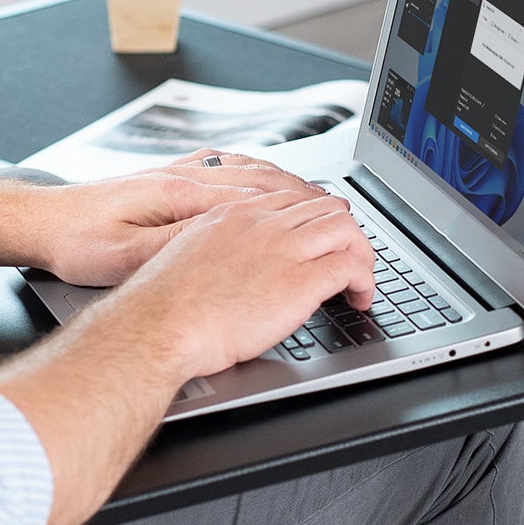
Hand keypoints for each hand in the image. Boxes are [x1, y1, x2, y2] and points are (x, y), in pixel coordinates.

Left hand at [27, 149, 325, 286]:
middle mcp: (188, 176)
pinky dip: (261, 180)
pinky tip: (272, 189)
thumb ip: (182, 247)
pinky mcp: (172, 179)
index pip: (261, 199)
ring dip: (290, 187)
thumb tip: (232, 243)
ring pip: (252, 173)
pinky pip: (230, 172)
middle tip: (345, 222)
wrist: (44, 222)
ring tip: (323, 206)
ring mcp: (181, 174)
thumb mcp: (130, 256)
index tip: (334, 233)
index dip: (303, 217)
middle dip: (310, 200)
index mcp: (183, 194)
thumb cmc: (79, 243)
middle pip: (266, 181)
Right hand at [107, 185, 375, 379]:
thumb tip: (229, 268)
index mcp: (233, 215)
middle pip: (326, 207)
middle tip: (349, 260)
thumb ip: (215, 252)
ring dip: (362, 255)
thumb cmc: (162, 306)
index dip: (316, 218)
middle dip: (345, 234)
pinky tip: (359, 298)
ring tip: (359, 281)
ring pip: (346, 229)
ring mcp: (283, 249)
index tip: (322, 239)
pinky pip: (351, 266)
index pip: (293, 198)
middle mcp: (262, 224)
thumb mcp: (187, 258)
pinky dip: (365, 281)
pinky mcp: (299, 281)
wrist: (158, 326)